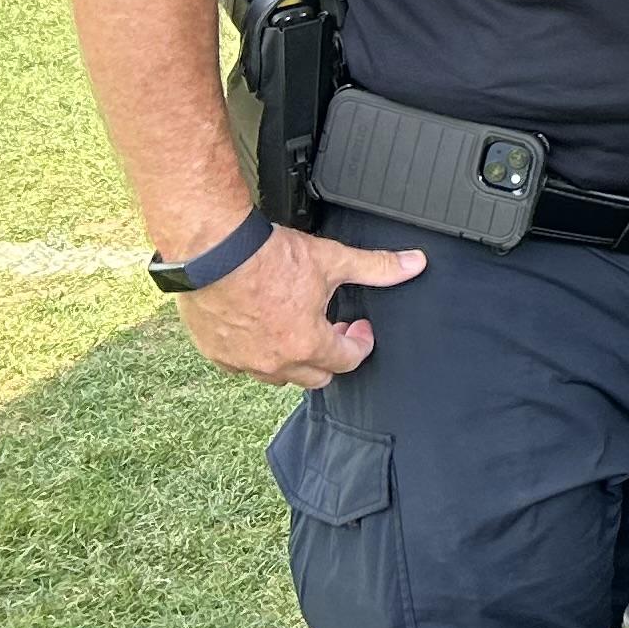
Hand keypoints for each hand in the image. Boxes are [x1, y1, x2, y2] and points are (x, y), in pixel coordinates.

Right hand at [180, 226, 425, 389]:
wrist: (213, 250)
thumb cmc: (268, 256)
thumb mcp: (332, 259)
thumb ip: (377, 267)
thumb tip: (415, 264)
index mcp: (307, 345)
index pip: (347, 361)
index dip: (360, 342)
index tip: (359, 327)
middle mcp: (274, 363)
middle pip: (315, 376)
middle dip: (330, 355)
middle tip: (331, 326)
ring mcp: (242, 362)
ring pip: (277, 375)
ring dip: (293, 358)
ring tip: (297, 326)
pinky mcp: (215, 353)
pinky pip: (243, 366)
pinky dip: (256, 353)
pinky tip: (261, 329)